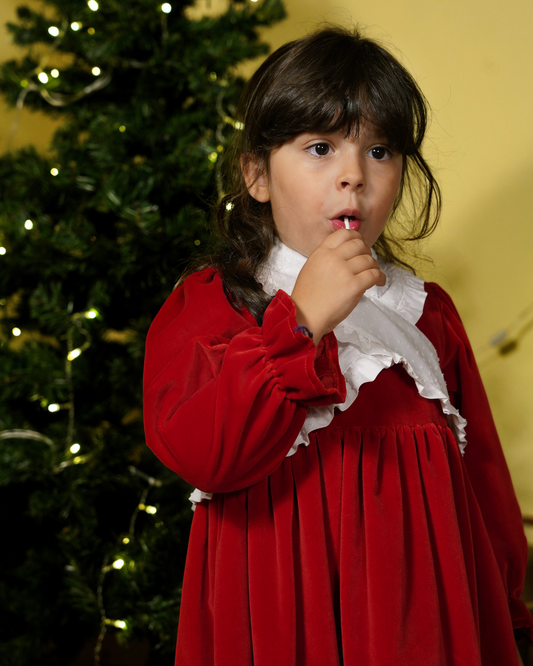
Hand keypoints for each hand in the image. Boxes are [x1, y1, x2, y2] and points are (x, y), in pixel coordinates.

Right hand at [290, 229, 384, 344]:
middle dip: (367, 252)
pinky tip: (378, 282)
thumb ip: (327, 257)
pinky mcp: (354, 285)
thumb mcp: (311, 268)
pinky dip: (380, 277)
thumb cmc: (307, 297)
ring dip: (374, 266)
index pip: (343, 234)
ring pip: (369, 260)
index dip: (356, 237)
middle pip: (359, 244)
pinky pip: (374, 274)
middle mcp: (333, 258)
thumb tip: (347, 254)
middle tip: (367, 261)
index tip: (361, 244)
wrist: (305, 316)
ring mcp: (344, 271)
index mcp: (321, 252)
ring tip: (373, 274)